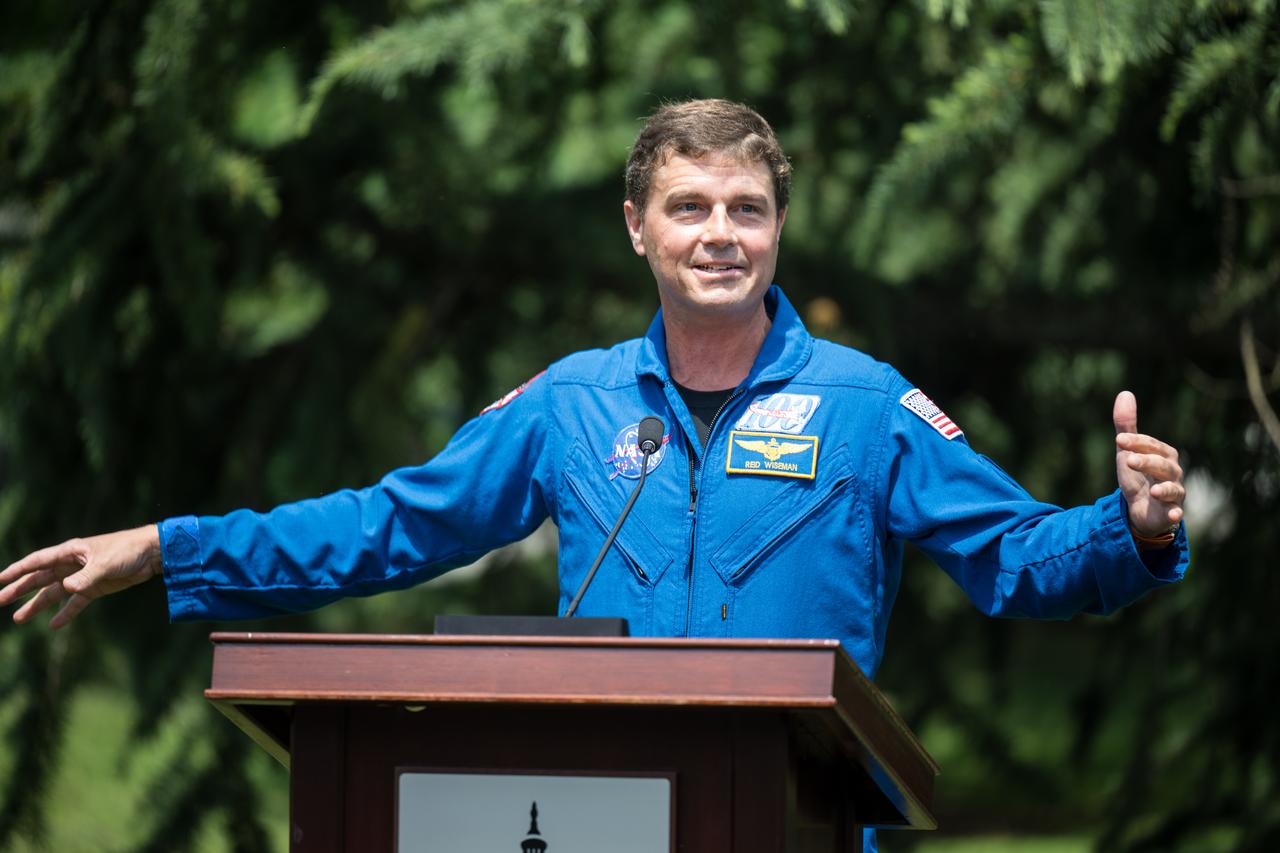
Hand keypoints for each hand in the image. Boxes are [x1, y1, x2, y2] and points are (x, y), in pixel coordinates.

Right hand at [0, 526, 161, 628]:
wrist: (151, 555)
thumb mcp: (105, 563)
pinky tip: (54, 625)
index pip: (36, 561)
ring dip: (36, 605)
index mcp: (70, 552)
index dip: (16, 571)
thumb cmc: (127, 550)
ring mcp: (82, 577)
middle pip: (39, 579)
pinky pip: (76, 603)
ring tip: (18, 619)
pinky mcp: (95, 588)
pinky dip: (66, 613)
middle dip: (18, 590)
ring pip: (53, 593)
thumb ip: (86, 576)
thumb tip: (67, 589)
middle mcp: (71, 564)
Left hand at [1113, 391, 1184, 536]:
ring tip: (1152, 491)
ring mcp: (1174, 493)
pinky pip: (1177, 513)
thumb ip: (1126, 426)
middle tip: (1128, 460)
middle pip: (1163, 465)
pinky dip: (1176, 513)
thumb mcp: (1127, 451)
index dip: (1137, 442)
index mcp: (1164, 454)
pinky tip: (1173, 514)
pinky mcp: (1171, 512)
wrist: (1140, 507)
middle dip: (1147, 462)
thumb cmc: (1137, 475)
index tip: (1119, 440)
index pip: (1152, 445)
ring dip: (1164, 489)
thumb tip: (1125, 393)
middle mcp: (1173, 472)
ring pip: (1173, 489)